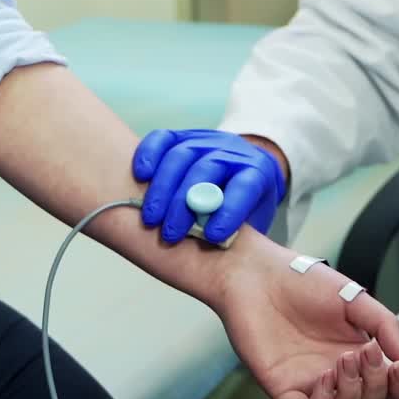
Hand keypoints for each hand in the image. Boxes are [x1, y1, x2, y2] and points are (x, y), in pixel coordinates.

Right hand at [133, 128, 286, 242]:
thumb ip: (240, 236)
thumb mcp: (251, 225)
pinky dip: (150, 154)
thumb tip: (224, 261)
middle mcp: (232, 151)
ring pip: (182, 154)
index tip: (213, 236)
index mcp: (257, 172)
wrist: (240, 174)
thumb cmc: (243, 210)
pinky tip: (141, 175)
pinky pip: (163, 139)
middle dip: (185, 202)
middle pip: (208, 168)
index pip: (246, 186)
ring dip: (163, 187)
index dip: (230, 209)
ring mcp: (206, 140)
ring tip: (150, 217)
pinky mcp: (181, 136)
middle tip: (169, 234)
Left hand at [212, 231, 398, 398]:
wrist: (258, 273)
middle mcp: (335, 373)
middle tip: (366, 351)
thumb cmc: (302, 280)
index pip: (387, 390)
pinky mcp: (283, 387)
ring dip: (352, 395)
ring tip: (345, 360)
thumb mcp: (354, 298)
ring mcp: (310, 383)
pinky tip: (325, 376)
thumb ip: (384, 326)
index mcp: (356, 353)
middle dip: (377, 387)